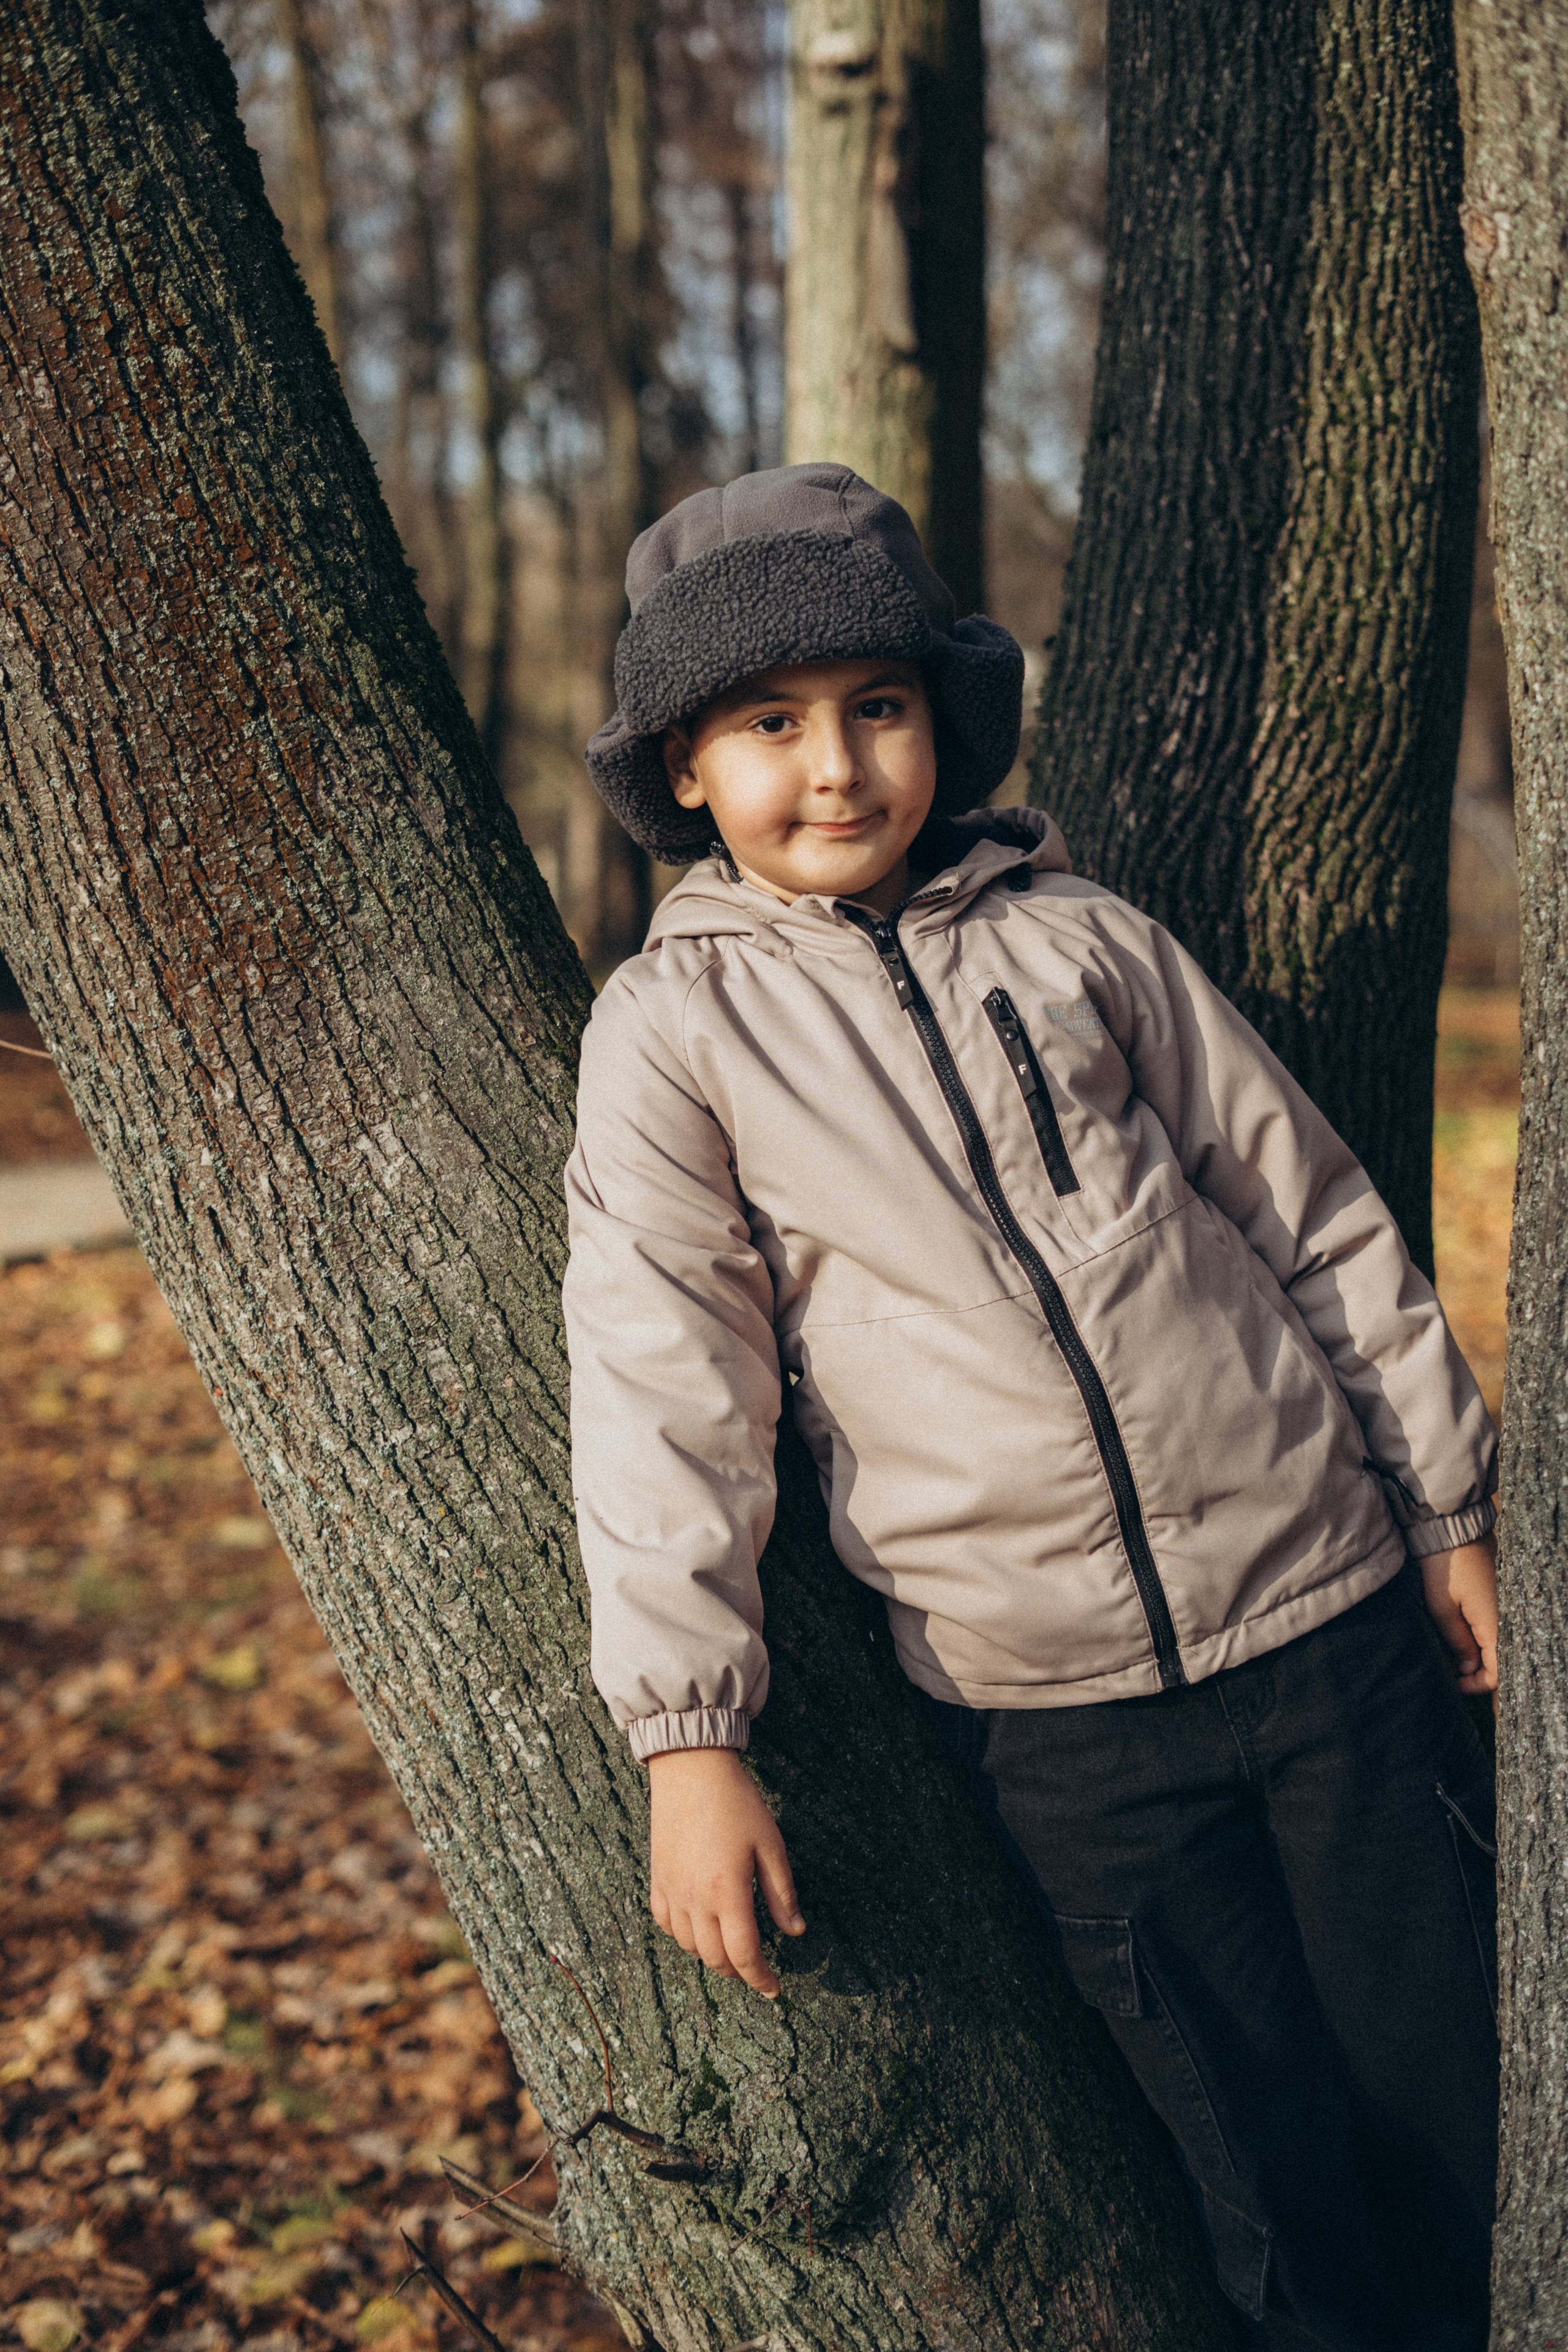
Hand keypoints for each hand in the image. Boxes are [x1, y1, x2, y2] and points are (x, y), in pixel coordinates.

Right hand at [647, 1747, 804, 1997]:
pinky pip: (665, 1923)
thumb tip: (795, 1931)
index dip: (760, 1978)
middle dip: (739, 1972)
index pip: (744, 1954)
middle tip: (757, 1970)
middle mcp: (695, 1899)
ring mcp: (671, 1890)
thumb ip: (782, 1893)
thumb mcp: (770, 1845)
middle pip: (715, 1958)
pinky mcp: (657, 1878)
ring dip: (712, 1956)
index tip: (774, 1988)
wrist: (691, 1769)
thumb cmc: (737, 1803)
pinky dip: (683, 1936)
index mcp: (728, 1892)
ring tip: (732, 1949)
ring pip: (689, 1945)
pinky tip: (698, 1928)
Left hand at [1420, 1533, 1498, 1696]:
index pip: (1498, 1673)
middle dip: (1473, 1670)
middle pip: (1498, 1661)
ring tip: (1448, 1651)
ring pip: (1495, 1644)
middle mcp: (1508, 1620)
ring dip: (1474, 1652)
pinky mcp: (1498, 1597)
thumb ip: (1457, 1641)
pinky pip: (1493, 1627)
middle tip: (1447, 1668)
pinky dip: (1477, 1635)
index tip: (1453, 1682)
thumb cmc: (1445, 1567)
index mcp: (1497, 1627)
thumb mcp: (1442, 1608)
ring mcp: (1505, 1607)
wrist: (1454, 1528)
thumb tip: (1467, 1668)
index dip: (1475, 1684)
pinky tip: (1456, 1632)